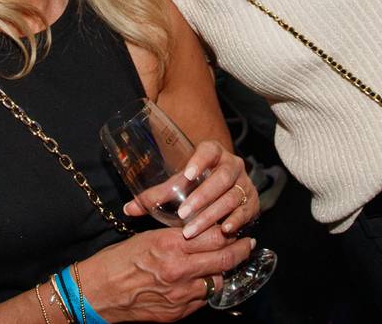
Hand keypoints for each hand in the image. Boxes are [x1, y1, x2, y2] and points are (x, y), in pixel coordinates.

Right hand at [79, 226, 254, 321]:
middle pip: (224, 260)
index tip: (238, 228)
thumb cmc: (118, 260)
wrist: (98, 292)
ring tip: (222, 264)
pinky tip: (199, 282)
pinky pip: (201, 299)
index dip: (231, 232)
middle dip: (240, 251)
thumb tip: (200, 233)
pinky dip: (204, 289)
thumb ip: (177, 237)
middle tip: (248, 245)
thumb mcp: (148, 238)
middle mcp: (179, 270)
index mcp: (171, 245)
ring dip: (221, 272)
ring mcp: (180, 294)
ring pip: (216, 282)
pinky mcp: (176, 312)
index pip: (215, 237)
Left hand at [123, 140, 259, 238]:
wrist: (222, 190)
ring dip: (212, 214)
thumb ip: (155, 196)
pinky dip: (236, 220)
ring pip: (232, 196)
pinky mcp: (253, 201)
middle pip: (221, 178)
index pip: (209, 150)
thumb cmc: (195, 186)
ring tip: (193, 229)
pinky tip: (224, 230)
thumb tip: (128, 209)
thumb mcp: (177, 186)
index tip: (187, 174)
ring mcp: (245, 183)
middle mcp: (232, 165)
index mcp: (214, 153)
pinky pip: (247, 210)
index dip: (200, 161)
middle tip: (184, 213)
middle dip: (202, 197)